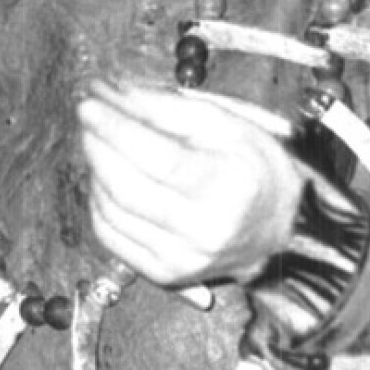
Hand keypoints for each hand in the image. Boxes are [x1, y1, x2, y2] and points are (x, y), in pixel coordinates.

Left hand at [77, 80, 304, 286]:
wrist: (280, 227)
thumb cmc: (252, 165)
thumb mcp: (224, 121)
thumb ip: (166, 107)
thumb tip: (112, 93)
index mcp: (228, 188)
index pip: (157, 158)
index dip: (115, 128)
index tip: (89, 102)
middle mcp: (204, 233)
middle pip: (126, 186)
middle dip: (97, 143)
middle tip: (88, 115)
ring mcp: (183, 261)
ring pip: (111, 211)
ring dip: (94, 168)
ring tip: (99, 140)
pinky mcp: (165, 276)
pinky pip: (110, 236)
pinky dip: (99, 201)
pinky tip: (107, 177)